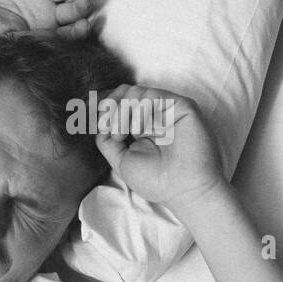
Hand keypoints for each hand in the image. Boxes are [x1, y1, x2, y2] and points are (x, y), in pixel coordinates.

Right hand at [0, 0, 91, 44]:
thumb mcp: (3, 42)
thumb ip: (23, 43)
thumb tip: (40, 52)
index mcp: (50, 34)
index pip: (71, 33)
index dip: (79, 30)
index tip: (83, 26)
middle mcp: (52, 14)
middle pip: (74, 10)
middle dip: (80, 6)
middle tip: (83, 2)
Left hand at [93, 84, 223, 212]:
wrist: (183, 189)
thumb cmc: (157, 181)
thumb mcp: (121, 161)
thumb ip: (106, 141)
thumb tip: (99, 124)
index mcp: (141, 127)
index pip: (120, 104)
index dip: (106, 107)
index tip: (99, 123)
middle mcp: (154, 116)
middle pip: (125, 93)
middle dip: (110, 107)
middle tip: (111, 129)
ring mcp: (167, 111)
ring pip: (136, 91)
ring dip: (123, 111)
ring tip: (124, 133)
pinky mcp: (181, 107)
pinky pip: (153, 94)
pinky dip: (140, 109)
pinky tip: (140, 129)